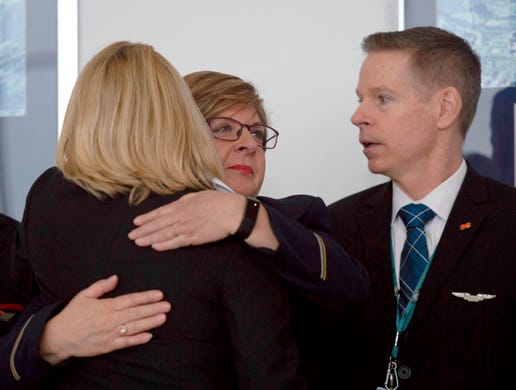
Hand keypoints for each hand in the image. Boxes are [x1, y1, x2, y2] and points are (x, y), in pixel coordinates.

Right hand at [39, 275, 170, 364]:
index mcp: (106, 306)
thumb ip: (101, 286)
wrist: (58, 337)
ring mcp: (110, 334)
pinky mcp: (108, 346)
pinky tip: (149, 335)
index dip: (146, 297)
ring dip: (150, 322)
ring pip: (134, 327)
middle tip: (168, 306)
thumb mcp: (84, 295)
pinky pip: (126, 343)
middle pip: (136, 313)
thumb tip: (115, 277)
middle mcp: (110, 320)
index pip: (131, 300)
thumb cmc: (72, 314)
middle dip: (153, 309)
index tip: (159, 294)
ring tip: (163, 318)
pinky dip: (138, 339)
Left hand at [128, 190, 244, 250]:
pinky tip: (155, 247)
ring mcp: (187, 227)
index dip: (147, 218)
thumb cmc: (218, 202)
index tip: (136, 222)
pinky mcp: (194, 238)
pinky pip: (176, 242)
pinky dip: (165, 245)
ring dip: (150, 239)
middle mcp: (181, 216)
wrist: (232, 212)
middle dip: (143, 230)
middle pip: (158, 224)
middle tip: (131, 236)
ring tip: (138, 242)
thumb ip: (186, 201)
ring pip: (164, 234)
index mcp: (182, 205)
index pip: (160, 212)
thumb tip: (177, 203)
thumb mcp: (199, 195)